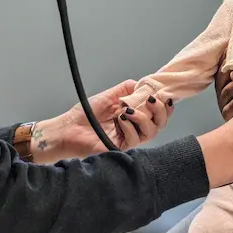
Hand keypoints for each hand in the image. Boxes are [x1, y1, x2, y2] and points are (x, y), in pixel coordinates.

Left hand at [31, 79, 173, 162]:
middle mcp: (135, 128)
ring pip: (151, 132)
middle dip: (160, 111)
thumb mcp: (109, 95)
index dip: (165, 105)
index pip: (158, 113)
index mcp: (134, 116)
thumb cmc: (86, 113)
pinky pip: (134, 139)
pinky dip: (130, 127)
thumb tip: (143, 84)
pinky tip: (121, 120)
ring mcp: (128, 139)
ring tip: (129, 110)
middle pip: (160, 123)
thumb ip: (126, 89)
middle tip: (151, 101)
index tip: (162, 94)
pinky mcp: (120, 148)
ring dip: (144, 118)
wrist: (68, 128)